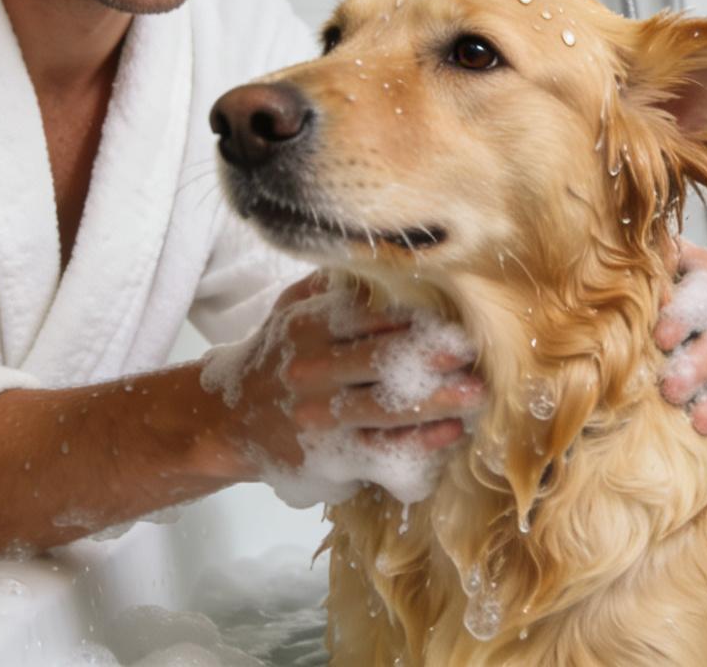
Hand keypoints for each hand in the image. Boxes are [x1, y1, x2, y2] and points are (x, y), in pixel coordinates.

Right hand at [220, 272, 486, 476]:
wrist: (231, 422)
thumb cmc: (278, 357)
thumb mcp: (290, 309)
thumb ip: (332, 284)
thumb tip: (385, 250)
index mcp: (306, 326)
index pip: (366, 316)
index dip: (412, 317)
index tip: (453, 316)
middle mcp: (311, 370)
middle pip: (379, 359)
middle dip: (429, 356)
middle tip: (471, 352)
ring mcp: (320, 417)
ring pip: (385, 408)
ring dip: (435, 401)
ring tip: (475, 394)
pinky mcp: (329, 457)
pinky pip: (380, 450)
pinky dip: (418, 443)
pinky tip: (450, 432)